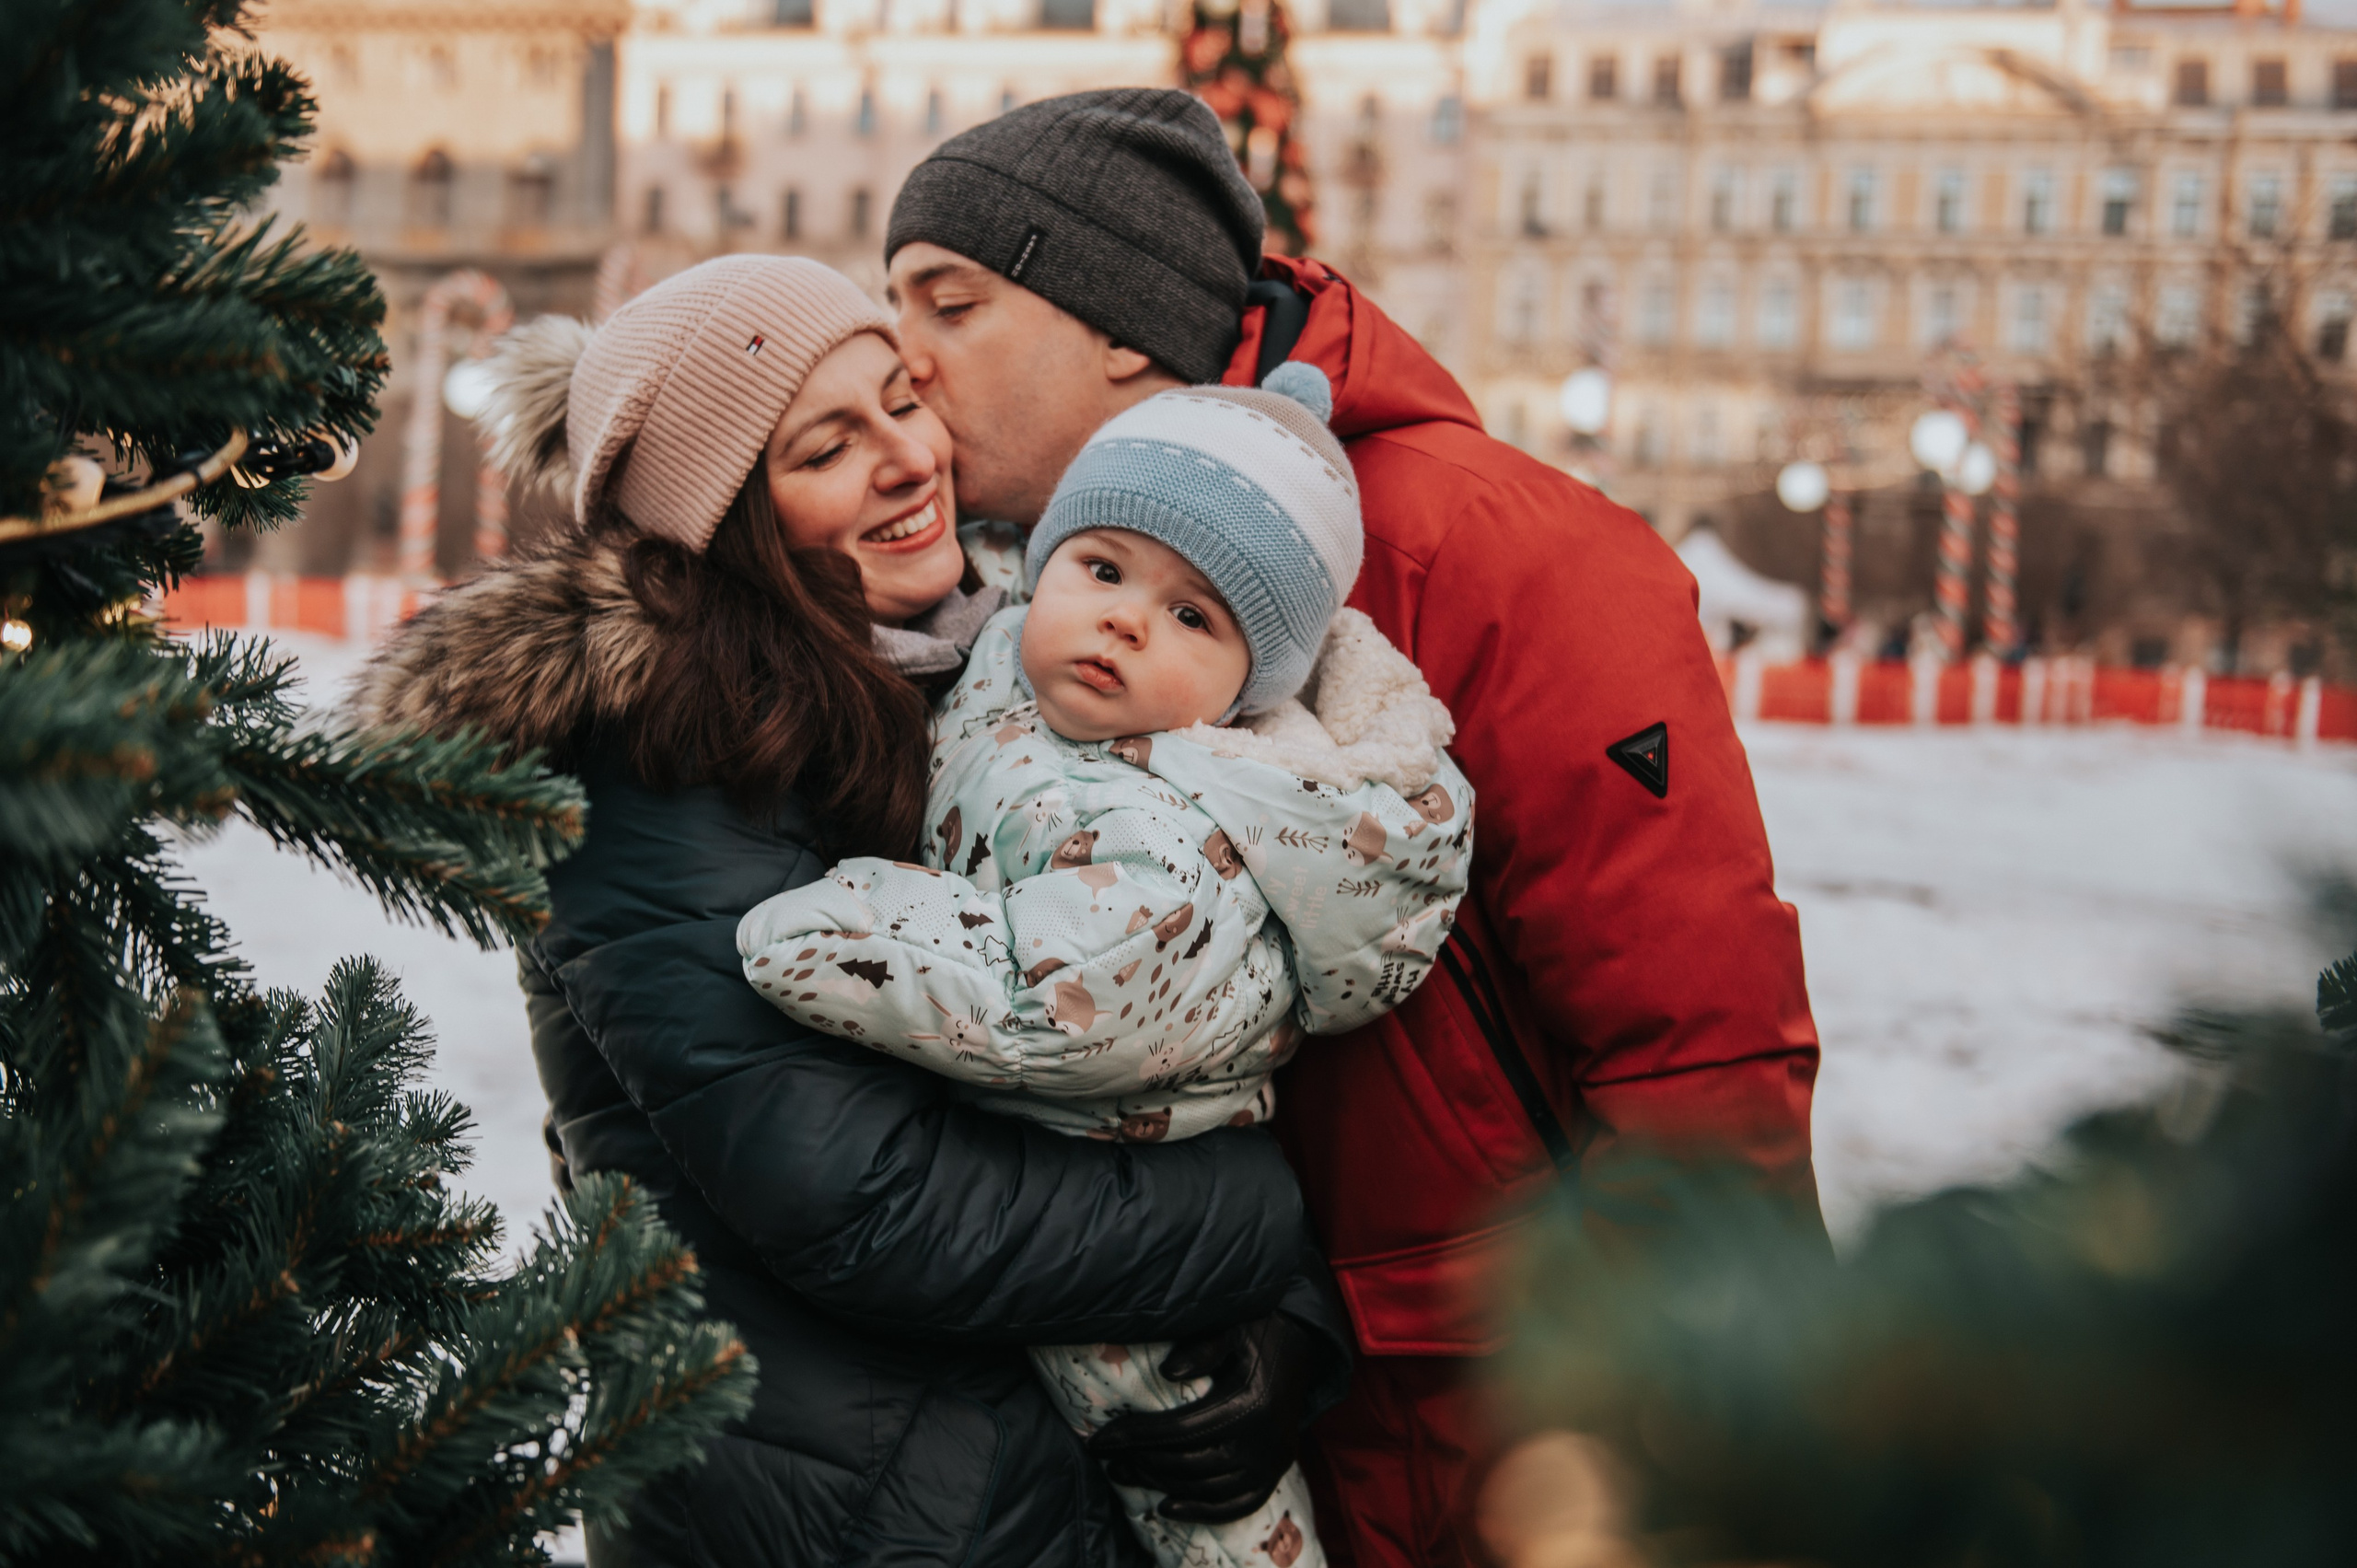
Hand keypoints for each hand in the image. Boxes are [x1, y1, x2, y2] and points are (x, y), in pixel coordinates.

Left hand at [1085, 1311, 1322, 1522]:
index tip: (1099, 1439)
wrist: (1303, 1343)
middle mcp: (1265, 1439)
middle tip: (1108, 1459)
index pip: (1181, 1430)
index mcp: (1251, 1402)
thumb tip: (1167, 1374)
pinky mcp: (1279, 1469)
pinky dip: (1204, 1512)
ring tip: (1128, 1475)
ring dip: (1164, 1486)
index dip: (1136, 1437)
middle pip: (1191, 1465)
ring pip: (1209, 1489)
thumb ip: (1202, 1346)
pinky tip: (1168, 1507)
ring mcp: (1274, 1460)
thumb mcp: (1231, 1324)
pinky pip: (1240, 1503)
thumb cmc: (1258, 1329)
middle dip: (1143, 1463)